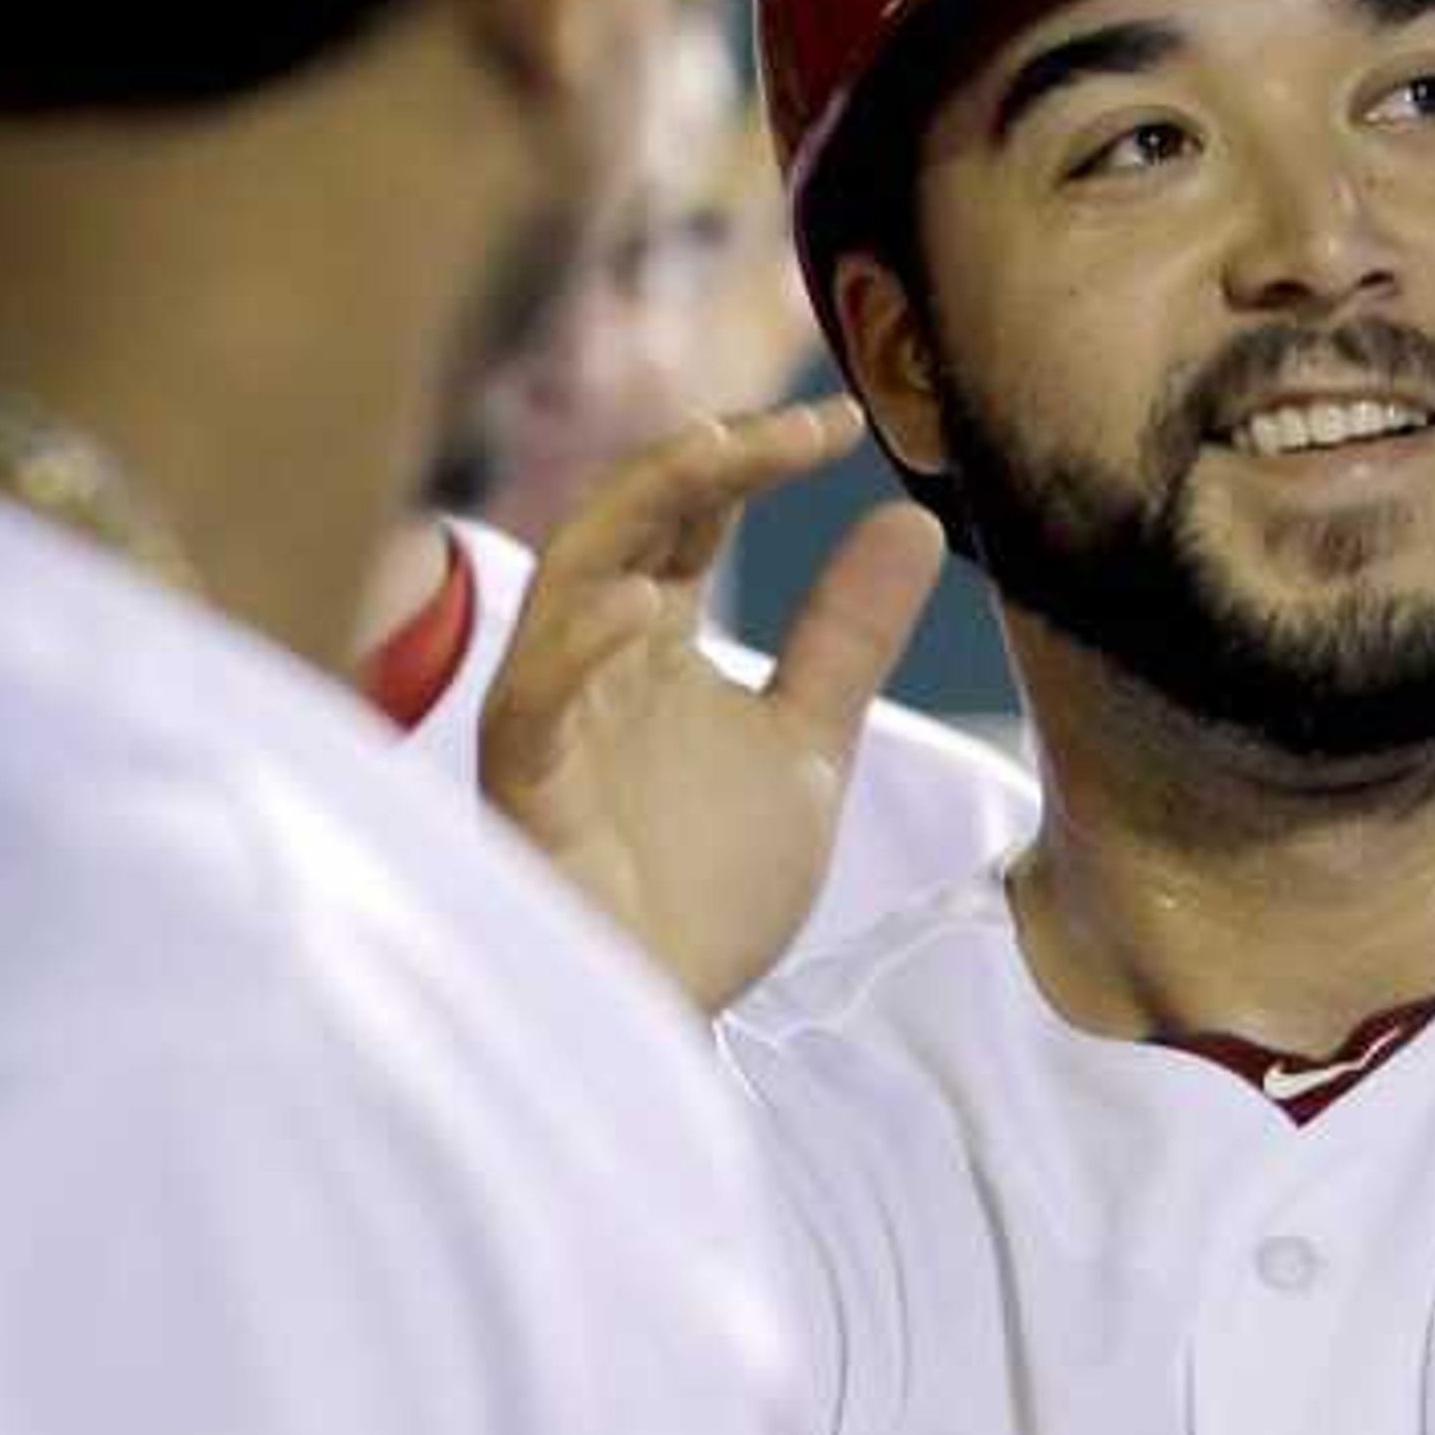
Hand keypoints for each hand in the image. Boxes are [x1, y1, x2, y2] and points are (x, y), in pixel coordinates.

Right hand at [478, 401, 947, 1009]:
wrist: (667, 1012)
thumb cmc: (706, 886)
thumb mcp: (808, 745)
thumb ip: (844, 639)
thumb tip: (909, 516)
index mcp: (651, 641)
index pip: (690, 514)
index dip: (754, 455)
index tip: (844, 422)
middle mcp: (591, 659)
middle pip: (626, 519)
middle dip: (706, 459)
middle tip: (801, 428)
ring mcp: (551, 720)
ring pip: (568, 581)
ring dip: (641, 511)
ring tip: (724, 454)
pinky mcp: (525, 791)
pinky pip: (530, 703)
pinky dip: (577, 648)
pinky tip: (642, 602)